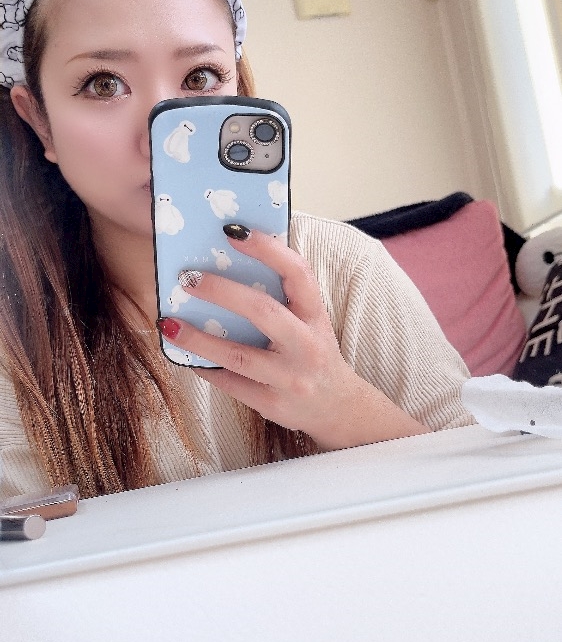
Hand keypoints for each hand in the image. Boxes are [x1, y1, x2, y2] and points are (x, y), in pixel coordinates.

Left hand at [157, 228, 429, 449]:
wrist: (339, 410)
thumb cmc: (314, 354)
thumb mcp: (310, 322)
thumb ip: (282, 298)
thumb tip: (228, 265)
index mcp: (316, 315)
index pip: (297, 273)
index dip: (267, 249)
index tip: (232, 231)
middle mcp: (306, 345)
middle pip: (262, 311)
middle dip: (221, 292)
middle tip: (187, 278)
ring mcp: (290, 377)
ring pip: (238, 355)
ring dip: (199, 339)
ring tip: (169, 324)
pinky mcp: (272, 404)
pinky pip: (230, 383)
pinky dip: (204, 367)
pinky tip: (184, 355)